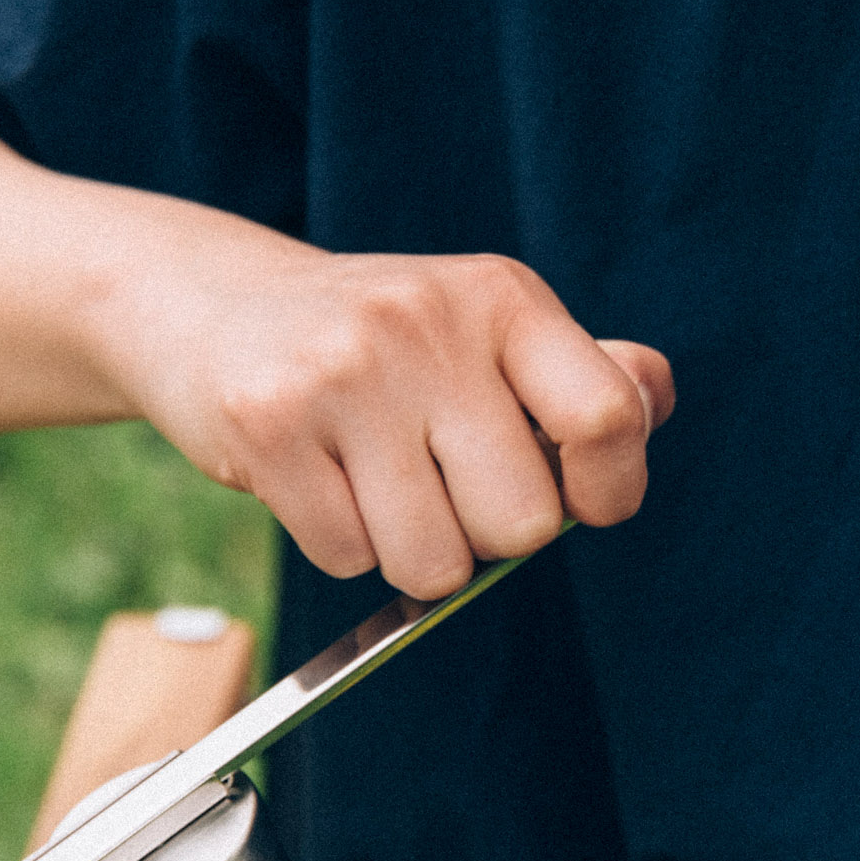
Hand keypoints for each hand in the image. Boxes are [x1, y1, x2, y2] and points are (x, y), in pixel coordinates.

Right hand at [95, 226, 673, 601]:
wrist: (213, 302)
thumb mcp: (484, 328)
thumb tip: (647, 405)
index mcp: (501, 297)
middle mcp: (427, 323)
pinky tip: (318, 481)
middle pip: (521, 525)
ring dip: (410, 553)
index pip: (608, 417)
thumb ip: (583, 374)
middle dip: (487, 536)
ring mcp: (344, 374)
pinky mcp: (268, 426)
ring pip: (432, 563)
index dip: (610, 490)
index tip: (583, 499)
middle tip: (443, 487)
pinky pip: (347, 557)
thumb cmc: (380, 341)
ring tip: (377, 486)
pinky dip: (340, 544)